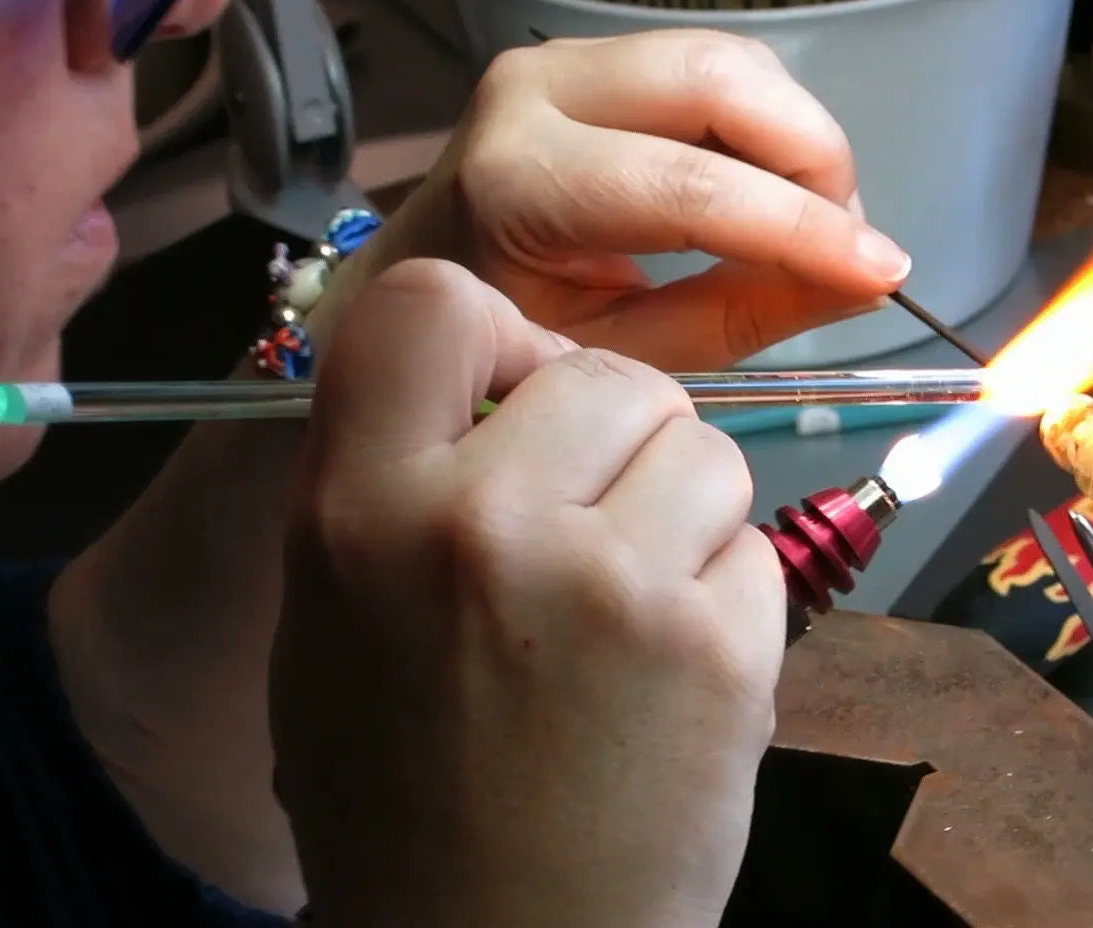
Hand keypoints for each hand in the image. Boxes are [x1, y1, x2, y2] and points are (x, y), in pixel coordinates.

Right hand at [271, 259, 785, 927]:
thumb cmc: (407, 790)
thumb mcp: (335, 618)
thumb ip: (395, 480)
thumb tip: (495, 378)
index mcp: (360, 514)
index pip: (432, 304)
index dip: (498, 333)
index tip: (521, 390)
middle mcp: (480, 527)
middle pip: (611, 374)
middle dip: (621, 436)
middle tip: (597, 523)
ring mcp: (609, 585)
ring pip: (706, 448)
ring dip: (685, 510)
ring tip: (635, 605)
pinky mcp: (717, 647)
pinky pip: (757, 546)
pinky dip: (730, 593)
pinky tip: (676, 667)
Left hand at [390, 28, 911, 368]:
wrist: (428, 283)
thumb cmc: (514, 338)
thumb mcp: (625, 352)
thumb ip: (739, 312)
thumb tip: (862, 280)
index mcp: (518, 182)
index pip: (686, 185)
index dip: (799, 226)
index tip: (882, 272)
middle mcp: (535, 91)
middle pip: (718, 78)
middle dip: (813, 156)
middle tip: (849, 241)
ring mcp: (564, 60)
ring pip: (728, 61)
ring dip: (798, 137)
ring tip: (817, 225)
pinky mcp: (596, 57)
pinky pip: (714, 68)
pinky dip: (769, 126)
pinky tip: (777, 193)